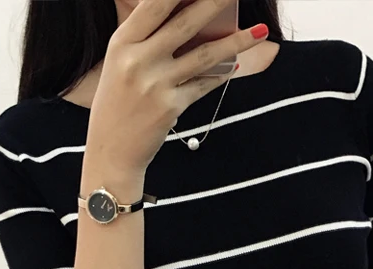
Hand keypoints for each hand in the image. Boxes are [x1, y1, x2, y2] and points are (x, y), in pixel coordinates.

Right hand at [87, 0, 269, 179]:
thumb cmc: (117, 102)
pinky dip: (220, 75)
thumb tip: (189, 16)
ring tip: (260, 30)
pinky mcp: (171, 107)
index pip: (155, 5)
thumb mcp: (120, 63)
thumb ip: (146, 40)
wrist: (111, 150)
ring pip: (204, 55)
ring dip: (236, 41)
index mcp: (122, 43)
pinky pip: (203, 85)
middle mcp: (138, 60)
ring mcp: (156, 85)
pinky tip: (234, 66)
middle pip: (185, 23)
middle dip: (215, 2)